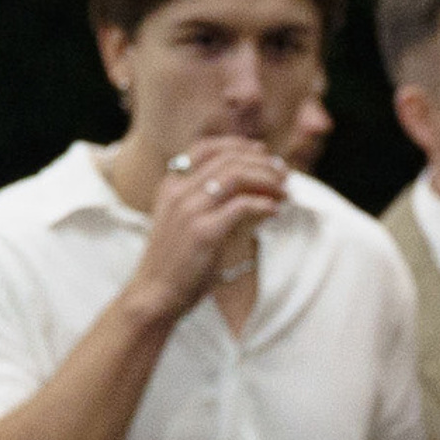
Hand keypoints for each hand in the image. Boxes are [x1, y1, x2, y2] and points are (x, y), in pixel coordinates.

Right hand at [130, 142, 292, 319]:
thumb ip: (207, 201)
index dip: (238, 145)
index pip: (206, 148)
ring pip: (236, 176)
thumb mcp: (183, 222)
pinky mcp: (203, 232)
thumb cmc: (176, 262)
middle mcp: (178, 192)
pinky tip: (274, 211)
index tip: (262, 152)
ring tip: (285, 192)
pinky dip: (263, 204)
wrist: (155, 294)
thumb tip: (252, 187)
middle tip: (284, 175)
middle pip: (228, 160)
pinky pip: (241, 206)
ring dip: (267, 180)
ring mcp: (189, 210)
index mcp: (171, 185)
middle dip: (262, 163)